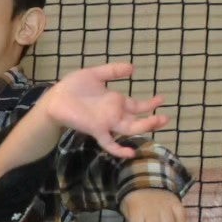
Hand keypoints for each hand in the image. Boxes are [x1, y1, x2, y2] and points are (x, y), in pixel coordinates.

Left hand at [41, 65, 169, 158]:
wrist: (55, 98)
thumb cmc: (73, 87)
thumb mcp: (95, 74)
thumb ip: (113, 71)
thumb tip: (133, 68)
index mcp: (115, 102)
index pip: (136, 106)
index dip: (149, 104)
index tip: (162, 99)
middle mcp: (114, 114)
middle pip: (137, 119)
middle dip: (152, 119)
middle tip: (166, 118)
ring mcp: (106, 123)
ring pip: (129, 129)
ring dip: (144, 127)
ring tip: (158, 122)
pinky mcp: (96, 129)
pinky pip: (109, 143)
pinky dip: (119, 149)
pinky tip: (130, 153)